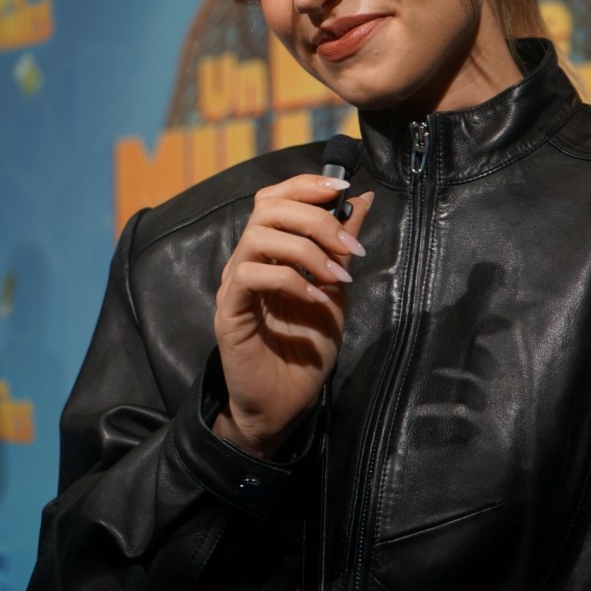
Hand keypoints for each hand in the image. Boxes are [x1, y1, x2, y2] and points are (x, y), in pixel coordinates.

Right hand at [213, 174, 372, 458]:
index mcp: (268, 251)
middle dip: (314, 216)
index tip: (343, 188)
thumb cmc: (306, 350)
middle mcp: (245, 260)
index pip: (273, 198)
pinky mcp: (229, 312)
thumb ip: (341, 245)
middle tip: (349, 244)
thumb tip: (361, 200)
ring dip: (307, 249)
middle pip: (266, 208)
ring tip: (338, 276)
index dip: (305, 184)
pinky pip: (252, 276)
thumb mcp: (335, 288)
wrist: (284, 406)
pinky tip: (317, 299)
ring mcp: (234, 285)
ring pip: (258, 237)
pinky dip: (291, 280)